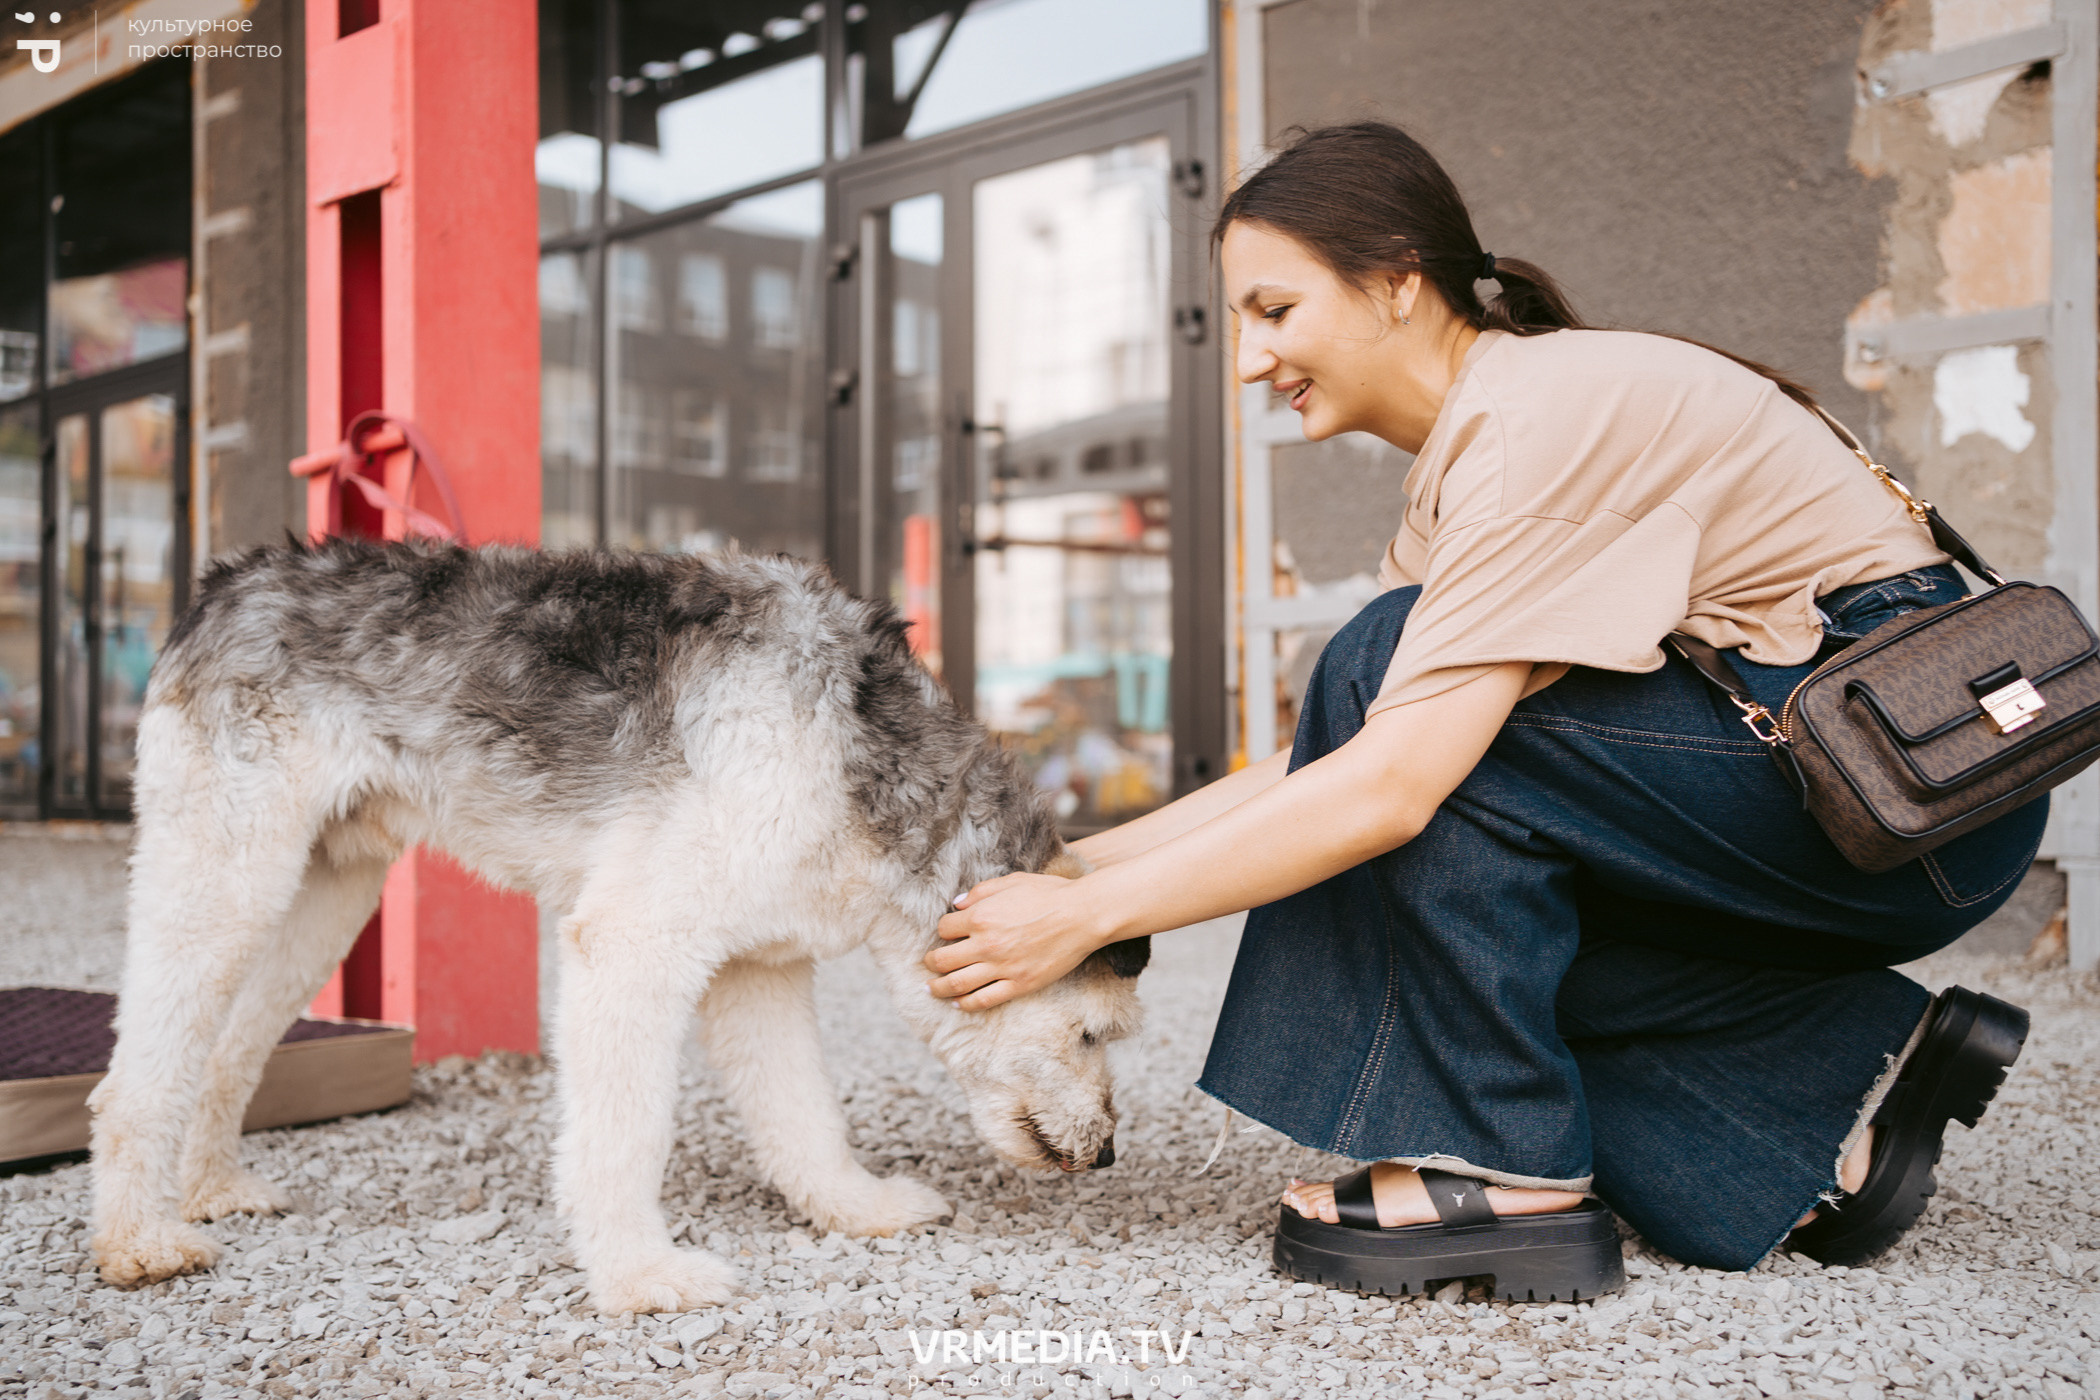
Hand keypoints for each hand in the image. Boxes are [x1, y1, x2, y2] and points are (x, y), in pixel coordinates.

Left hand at [924, 872, 1107, 1009]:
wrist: (1083, 915)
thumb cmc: (1050, 894)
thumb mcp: (1011, 881)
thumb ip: (980, 892)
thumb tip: (956, 904)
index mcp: (981, 916)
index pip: (945, 928)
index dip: (944, 930)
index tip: (949, 933)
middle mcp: (986, 944)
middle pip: (942, 960)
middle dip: (931, 962)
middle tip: (929, 964)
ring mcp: (1002, 967)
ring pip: (957, 984)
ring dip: (939, 988)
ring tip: (932, 989)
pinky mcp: (1019, 984)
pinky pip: (984, 1000)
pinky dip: (966, 1004)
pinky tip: (958, 1004)